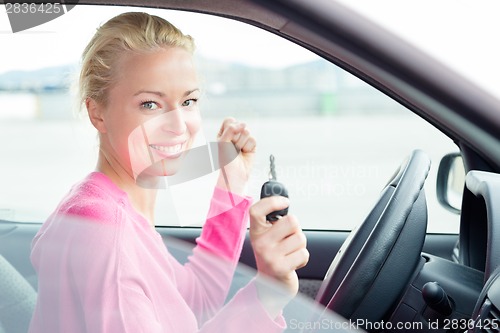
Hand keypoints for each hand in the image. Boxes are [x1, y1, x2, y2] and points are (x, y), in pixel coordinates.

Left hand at [216, 117, 255, 194]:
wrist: (235, 173)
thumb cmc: (226, 160)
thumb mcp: (222, 142)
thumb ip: (231, 129)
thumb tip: (244, 124)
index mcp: (224, 132)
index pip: (230, 120)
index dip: (230, 128)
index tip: (227, 139)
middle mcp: (234, 134)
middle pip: (240, 125)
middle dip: (236, 138)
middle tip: (232, 148)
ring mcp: (243, 139)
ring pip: (247, 132)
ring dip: (241, 143)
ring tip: (238, 151)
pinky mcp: (252, 145)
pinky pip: (253, 139)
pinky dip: (248, 147)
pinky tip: (244, 153)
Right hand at [249, 196, 308, 317]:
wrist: (270, 286)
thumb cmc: (273, 256)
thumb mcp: (268, 237)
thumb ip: (274, 221)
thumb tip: (285, 202)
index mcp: (255, 232)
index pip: (256, 210)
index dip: (272, 201)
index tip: (285, 201)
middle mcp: (259, 243)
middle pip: (291, 221)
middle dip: (296, 229)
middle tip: (288, 239)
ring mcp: (269, 256)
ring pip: (300, 237)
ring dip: (300, 245)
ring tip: (290, 252)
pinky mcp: (280, 268)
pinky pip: (303, 253)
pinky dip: (303, 258)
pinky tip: (292, 263)